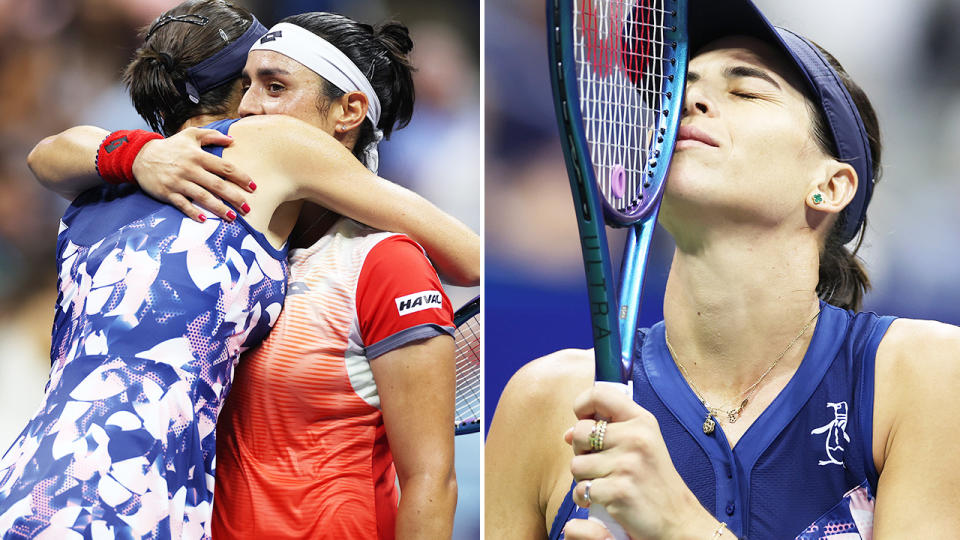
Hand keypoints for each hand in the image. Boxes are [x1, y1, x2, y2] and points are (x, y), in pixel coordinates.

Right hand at [131, 127, 254, 221]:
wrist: (140, 156)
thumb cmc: (170, 147)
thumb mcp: (190, 135)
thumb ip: (212, 136)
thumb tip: (232, 140)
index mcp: (198, 156)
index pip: (224, 167)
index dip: (240, 177)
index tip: (253, 187)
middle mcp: (190, 169)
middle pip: (217, 184)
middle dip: (234, 197)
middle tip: (247, 208)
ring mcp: (178, 182)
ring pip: (202, 196)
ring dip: (219, 208)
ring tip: (233, 217)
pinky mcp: (167, 193)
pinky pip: (183, 204)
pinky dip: (193, 212)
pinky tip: (205, 220)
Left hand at [563, 386, 719, 539]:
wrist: (678, 519)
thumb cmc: (653, 480)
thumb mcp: (642, 444)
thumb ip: (607, 432)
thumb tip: (567, 434)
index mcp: (642, 421)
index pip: (599, 394)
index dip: (582, 404)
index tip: (584, 420)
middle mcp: (636, 438)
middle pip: (579, 432)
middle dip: (581, 451)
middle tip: (599, 464)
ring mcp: (627, 465)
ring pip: (576, 464)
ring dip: (583, 477)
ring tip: (605, 483)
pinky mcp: (618, 491)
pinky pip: (581, 490)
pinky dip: (585, 498)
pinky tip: (603, 500)